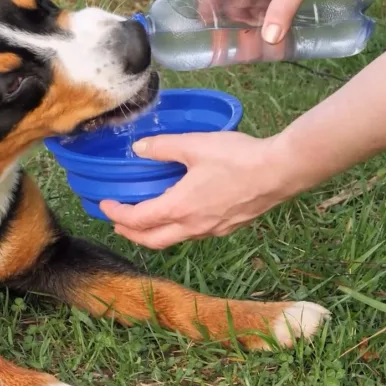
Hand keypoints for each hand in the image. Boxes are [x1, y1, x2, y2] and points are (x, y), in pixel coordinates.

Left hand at [99, 131, 296, 248]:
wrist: (281, 172)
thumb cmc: (238, 158)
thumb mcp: (195, 145)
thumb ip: (163, 147)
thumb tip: (139, 148)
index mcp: (180, 208)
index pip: (138, 221)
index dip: (116, 214)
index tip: (105, 205)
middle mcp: (193, 226)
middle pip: (152, 241)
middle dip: (130, 234)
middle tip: (117, 223)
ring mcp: (213, 230)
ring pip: (174, 240)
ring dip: (154, 234)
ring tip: (144, 221)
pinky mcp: (228, 227)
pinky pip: (194, 235)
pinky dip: (177, 229)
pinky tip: (181, 215)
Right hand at [202, 0, 367, 43]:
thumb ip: (282, 9)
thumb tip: (268, 38)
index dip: (206, 10)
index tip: (208, 34)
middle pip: (230, 1)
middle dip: (228, 24)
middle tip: (230, 48)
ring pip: (249, 6)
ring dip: (248, 25)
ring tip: (249, 48)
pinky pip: (268, 7)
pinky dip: (266, 21)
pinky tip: (271, 36)